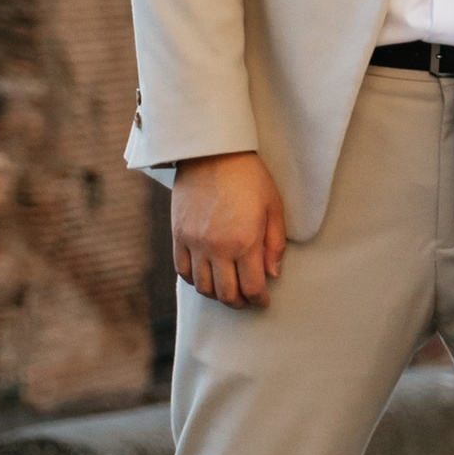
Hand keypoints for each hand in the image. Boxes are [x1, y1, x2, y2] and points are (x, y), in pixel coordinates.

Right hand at [171, 149, 286, 305]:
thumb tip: (272, 275)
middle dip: (240, 303)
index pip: (251, 288)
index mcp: (245, 241)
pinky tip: (206, 276)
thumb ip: (275, 245)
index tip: (263, 300)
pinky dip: (195, 281)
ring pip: (202, 287)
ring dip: (217, 295)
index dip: (259, 300)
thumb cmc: (249, 177)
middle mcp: (218, 247)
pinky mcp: (178, 235)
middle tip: (247, 299)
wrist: (213, 151)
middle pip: (226, 294)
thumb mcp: (273, 207)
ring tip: (227, 289)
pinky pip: (183, 271)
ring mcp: (195, 243)